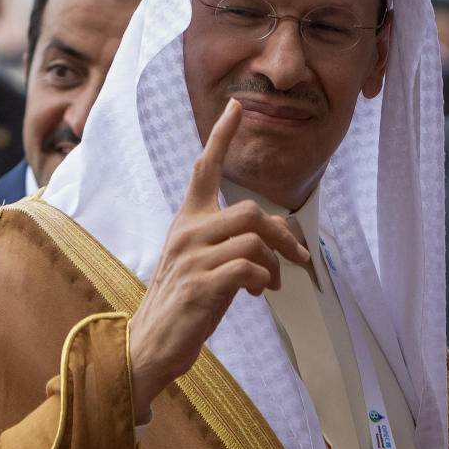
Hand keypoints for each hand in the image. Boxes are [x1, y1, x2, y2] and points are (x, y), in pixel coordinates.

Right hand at [128, 99, 309, 421]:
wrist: (152, 342)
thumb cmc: (183, 301)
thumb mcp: (205, 263)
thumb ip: (233, 241)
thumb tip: (277, 234)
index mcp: (186, 222)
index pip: (204, 168)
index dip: (221, 136)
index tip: (236, 106)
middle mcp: (187, 233)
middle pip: (251, 210)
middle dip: (283, 235)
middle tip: (297, 259)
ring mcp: (192, 258)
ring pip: (254, 239)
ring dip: (274, 264)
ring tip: (270, 285)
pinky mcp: (201, 285)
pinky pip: (248, 267)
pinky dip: (262, 281)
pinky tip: (256, 295)